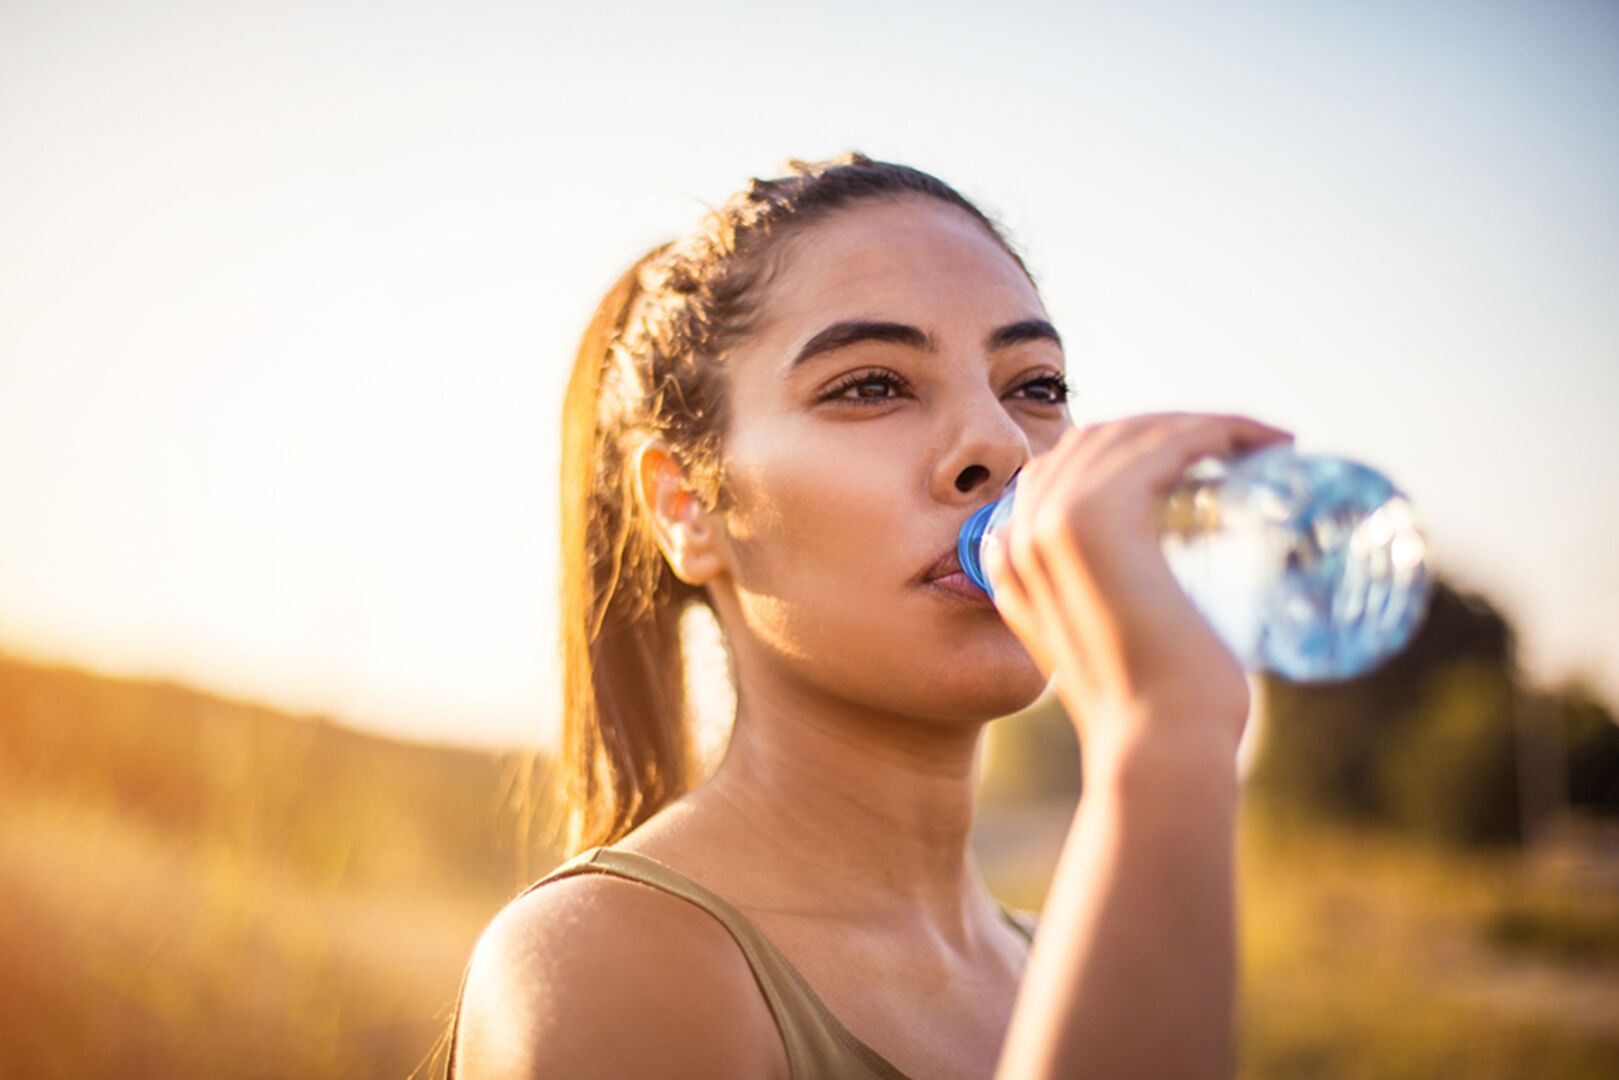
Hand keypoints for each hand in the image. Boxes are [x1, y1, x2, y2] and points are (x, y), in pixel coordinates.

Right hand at [983, 412, 1292, 759]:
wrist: (1155, 747)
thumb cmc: (1152, 711)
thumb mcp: (1110, 642)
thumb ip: (1102, 602)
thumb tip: (1149, 580)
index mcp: (1010, 562)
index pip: (1065, 469)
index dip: (1130, 450)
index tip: (1198, 462)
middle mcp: (1019, 533)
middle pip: (1096, 441)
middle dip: (1169, 430)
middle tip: (1240, 447)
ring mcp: (1052, 521)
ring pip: (1133, 435)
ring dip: (1203, 424)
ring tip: (1260, 442)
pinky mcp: (1097, 515)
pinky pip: (1164, 444)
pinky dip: (1219, 431)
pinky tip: (1258, 443)